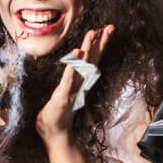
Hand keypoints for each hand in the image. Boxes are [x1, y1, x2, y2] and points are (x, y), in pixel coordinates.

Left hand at [35, 25, 113, 142]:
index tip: (104, 30)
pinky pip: (69, 78)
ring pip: (82, 66)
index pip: (91, 60)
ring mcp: (72, 89)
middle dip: (100, 43)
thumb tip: (68, 75)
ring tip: (92, 34)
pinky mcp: (64, 95)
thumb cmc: (56, 115)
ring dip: (88, 49)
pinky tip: (77, 53)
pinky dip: (73, 65)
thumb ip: (67, 82)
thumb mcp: (62, 93)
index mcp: (79, 82)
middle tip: (108, 27)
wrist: (55, 135)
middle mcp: (79, 84)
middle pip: (92, 60)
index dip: (99, 45)